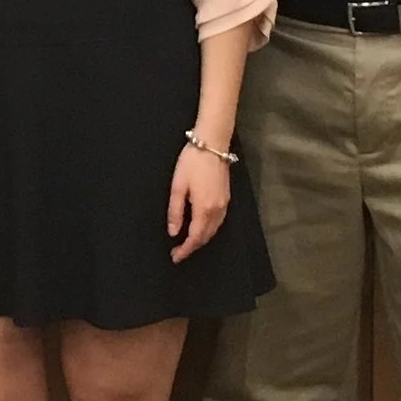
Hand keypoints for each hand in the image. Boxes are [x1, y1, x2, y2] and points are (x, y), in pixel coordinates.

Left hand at [168, 143, 231, 261]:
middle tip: (178, 252)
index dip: (185, 250)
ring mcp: (224, 204)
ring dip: (201, 240)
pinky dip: (209, 230)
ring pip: (213, 231)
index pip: (195, 237)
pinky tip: (200, 228)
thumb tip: (173, 232)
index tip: (175, 257)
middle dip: (192, 247)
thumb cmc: (192, 162)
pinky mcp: (226, 197)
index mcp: (204, 208)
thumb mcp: (178, 186)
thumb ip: (175, 211)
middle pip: (206, 237)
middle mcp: (217, 210)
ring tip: (186, 243)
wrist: (212, 144)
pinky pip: (218, 222)